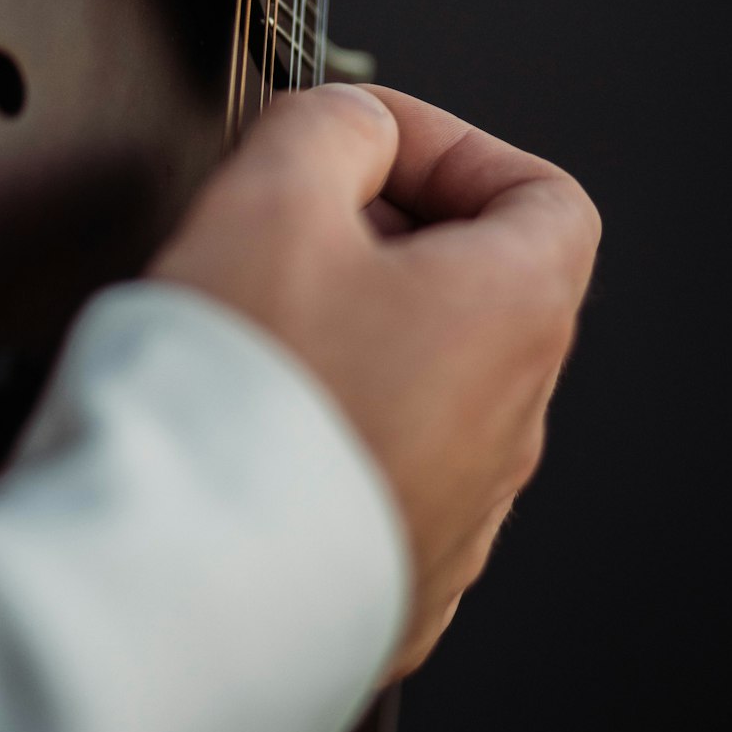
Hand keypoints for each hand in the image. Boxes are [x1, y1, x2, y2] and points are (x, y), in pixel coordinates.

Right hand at [150, 83, 600, 676]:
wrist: (188, 603)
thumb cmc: (243, 406)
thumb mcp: (273, 199)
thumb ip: (328, 128)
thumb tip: (351, 128)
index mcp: (513, 318)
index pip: (544, 197)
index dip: (454, 147)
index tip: (365, 141)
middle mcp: (510, 426)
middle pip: (482, 285)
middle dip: (388, 228)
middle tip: (292, 217)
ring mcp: (460, 515)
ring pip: (430, 379)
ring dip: (360, 325)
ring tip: (262, 316)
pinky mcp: (397, 578)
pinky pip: (385, 465)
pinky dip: (337, 418)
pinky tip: (256, 417)